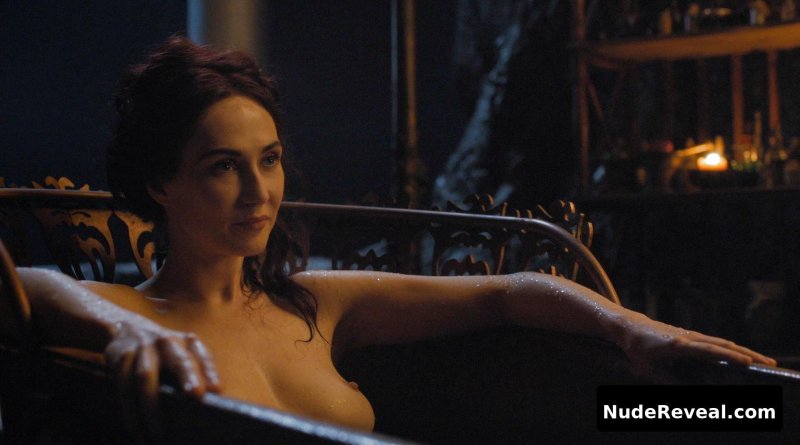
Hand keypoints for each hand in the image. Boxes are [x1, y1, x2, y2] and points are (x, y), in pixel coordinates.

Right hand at [104, 321, 219, 436]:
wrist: (127, 328)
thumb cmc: (165, 352)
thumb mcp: (185, 354)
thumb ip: (201, 371)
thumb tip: (215, 394)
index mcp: (189, 343)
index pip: (203, 357)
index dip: (210, 372)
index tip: (216, 389)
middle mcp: (168, 342)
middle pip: (179, 360)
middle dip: (188, 377)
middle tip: (195, 397)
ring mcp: (144, 347)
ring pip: (145, 377)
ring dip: (151, 407)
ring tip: (157, 435)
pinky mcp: (121, 356)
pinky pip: (124, 386)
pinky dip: (130, 410)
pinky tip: (135, 429)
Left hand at [616, 312, 776, 380]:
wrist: (630, 328)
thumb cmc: (638, 350)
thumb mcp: (650, 371)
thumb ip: (672, 383)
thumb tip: (693, 393)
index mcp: (678, 346)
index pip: (708, 351)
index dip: (729, 357)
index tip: (748, 362)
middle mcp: (688, 337)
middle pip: (722, 345)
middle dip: (747, 354)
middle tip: (768, 364)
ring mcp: (691, 335)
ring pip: (721, 342)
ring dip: (742, 350)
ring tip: (762, 361)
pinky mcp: (691, 336)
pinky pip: (715, 342)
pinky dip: (731, 349)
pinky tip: (743, 356)